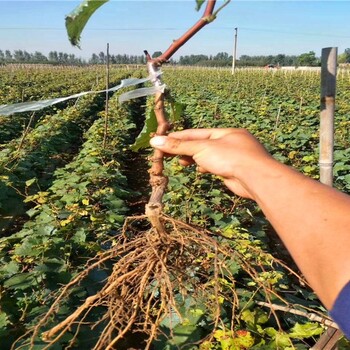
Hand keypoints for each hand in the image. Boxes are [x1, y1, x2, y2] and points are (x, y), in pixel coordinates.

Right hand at [150, 128, 274, 199]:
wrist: (256, 178)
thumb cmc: (231, 157)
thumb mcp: (202, 148)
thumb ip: (179, 146)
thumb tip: (155, 141)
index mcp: (225, 132)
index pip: (196, 133)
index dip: (177, 137)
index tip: (161, 141)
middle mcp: (231, 143)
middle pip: (202, 144)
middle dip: (185, 149)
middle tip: (167, 154)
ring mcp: (234, 157)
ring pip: (209, 156)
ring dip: (194, 158)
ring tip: (181, 162)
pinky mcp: (234, 171)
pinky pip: (216, 166)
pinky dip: (205, 167)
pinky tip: (198, 169)